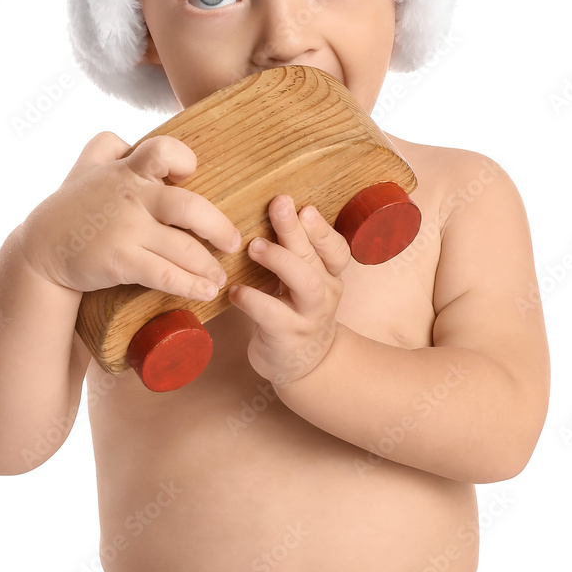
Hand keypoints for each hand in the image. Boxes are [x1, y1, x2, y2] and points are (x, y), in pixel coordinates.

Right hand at [19, 132, 240, 298]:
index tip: (191, 177)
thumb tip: (133, 139)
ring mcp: (126, 230)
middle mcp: (131, 197)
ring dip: (208, 265)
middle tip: (234, 241)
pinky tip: (205, 292)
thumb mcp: (87, 165)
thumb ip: (110, 146)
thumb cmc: (72, 206)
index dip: (184, 160)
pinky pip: (164, 274)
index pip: (163, 151)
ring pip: (182, 247)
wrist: (41, 249)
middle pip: (188, 206)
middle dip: (218, 226)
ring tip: (220, 277)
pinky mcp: (119, 261)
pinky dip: (189, 285)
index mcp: (128, 171)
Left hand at [228, 194, 350, 386]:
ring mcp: (309, 317)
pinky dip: (253, 299)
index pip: (337, 249)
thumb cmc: (296, 310)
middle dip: (296, 230)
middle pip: (316, 259)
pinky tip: (235, 291)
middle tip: (278, 205)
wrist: (307, 366)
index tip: (304, 207)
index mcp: (329, 275)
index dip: (323, 229)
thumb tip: (270, 211)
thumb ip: (293, 253)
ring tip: (254, 247)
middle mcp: (325, 293)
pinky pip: (273, 315)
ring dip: (280, 260)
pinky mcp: (287, 337)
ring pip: (307, 284)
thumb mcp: (302, 281)